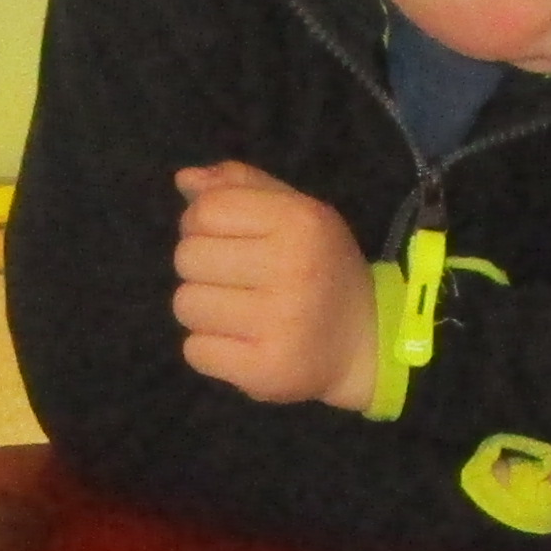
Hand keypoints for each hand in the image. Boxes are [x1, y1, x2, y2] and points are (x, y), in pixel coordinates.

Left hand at [171, 163, 377, 408]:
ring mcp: (280, 322)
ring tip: (240, 313)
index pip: (207, 211)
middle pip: (188, 257)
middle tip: (239, 281)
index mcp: (300, 221)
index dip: (200, 224)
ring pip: (185, 305)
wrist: (366, 342)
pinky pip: (194, 351)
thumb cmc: (321, 269)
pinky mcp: (265, 369)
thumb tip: (185, 180)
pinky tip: (243, 343)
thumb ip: (240, 188)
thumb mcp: (295, 213)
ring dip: (204, 310)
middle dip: (203, 268)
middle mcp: (293, 267)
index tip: (225, 240)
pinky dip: (210, 349)